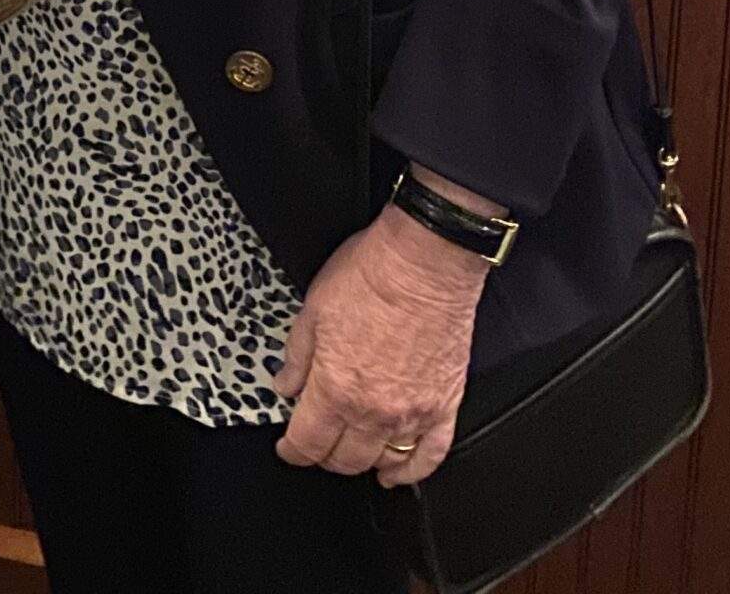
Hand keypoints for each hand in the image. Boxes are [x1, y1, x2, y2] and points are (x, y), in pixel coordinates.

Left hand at [274, 193, 487, 486]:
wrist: (425, 260)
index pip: (306, 443)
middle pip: (343, 459)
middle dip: (323, 454)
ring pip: (381, 462)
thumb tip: (285, 384)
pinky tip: (397, 470)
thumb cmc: (373, 274)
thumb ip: (297, 356)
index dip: (291, 449)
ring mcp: (412, 413)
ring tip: (351, 451)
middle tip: (317, 441)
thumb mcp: (313, 308)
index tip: (288, 446)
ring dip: (362, 462)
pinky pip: (429, 456)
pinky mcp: (443, 406)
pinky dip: (411, 470)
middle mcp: (373, 410)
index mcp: (336, 387)